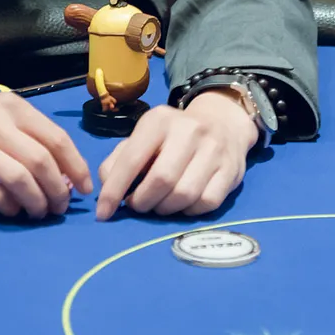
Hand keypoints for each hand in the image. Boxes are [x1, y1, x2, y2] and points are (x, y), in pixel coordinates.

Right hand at [0, 81, 93, 218]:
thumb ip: (25, 133)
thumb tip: (61, 169)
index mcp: (11, 108)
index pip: (56, 139)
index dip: (77, 167)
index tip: (84, 188)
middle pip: (43, 163)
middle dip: (60, 191)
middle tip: (61, 207)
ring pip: (22, 181)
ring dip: (38, 203)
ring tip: (40, 212)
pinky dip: (10, 208)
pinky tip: (12, 210)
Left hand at [95, 91, 258, 220]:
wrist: (222, 123)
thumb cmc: (173, 137)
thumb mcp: (144, 137)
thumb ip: (119, 159)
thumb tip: (106, 187)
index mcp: (159, 120)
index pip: (132, 159)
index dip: (114, 190)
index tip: (103, 213)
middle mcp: (189, 130)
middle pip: (161, 180)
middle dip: (143, 202)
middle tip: (138, 205)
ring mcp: (214, 149)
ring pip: (184, 194)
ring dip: (165, 209)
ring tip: (159, 205)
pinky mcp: (231, 169)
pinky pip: (206, 203)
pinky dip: (189, 211)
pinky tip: (183, 204)